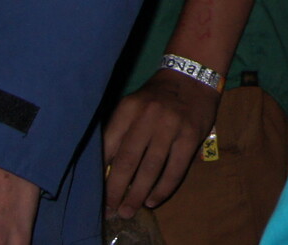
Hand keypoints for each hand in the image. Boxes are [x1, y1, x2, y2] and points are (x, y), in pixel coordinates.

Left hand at [102, 68, 220, 217]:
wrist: (192, 77)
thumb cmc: (156, 98)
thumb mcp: (133, 106)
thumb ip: (119, 132)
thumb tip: (105, 170)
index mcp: (128, 109)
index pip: (108, 146)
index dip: (100, 173)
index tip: (95, 194)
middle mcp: (148, 116)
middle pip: (127, 160)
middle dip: (116, 190)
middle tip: (111, 210)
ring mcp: (171, 126)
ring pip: (151, 168)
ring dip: (137, 194)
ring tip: (128, 210)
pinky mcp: (190, 136)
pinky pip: (175, 169)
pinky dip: (163, 189)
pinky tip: (153, 200)